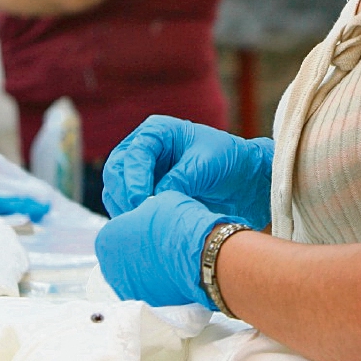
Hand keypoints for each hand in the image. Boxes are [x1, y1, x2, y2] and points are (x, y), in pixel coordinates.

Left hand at [95, 190, 236, 307]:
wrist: (201, 256)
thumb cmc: (178, 224)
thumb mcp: (159, 202)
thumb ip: (145, 211)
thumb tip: (148, 216)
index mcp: (106, 240)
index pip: (116, 232)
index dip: (136, 228)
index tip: (151, 228)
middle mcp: (110, 268)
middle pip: (123, 257)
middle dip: (139, 251)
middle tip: (161, 244)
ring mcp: (127, 289)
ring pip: (136, 276)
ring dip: (148, 269)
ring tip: (170, 259)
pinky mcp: (147, 304)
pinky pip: (151, 290)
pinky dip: (160, 284)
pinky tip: (175, 273)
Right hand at [102, 115, 272, 227]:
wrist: (244, 180)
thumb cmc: (228, 161)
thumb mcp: (205, 165)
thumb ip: (178, 180)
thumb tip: (153, 201)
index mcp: (157, 132)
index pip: (133, 154)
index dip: (134, 178)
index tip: (141, 200)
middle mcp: (144, 149)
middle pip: (116, 171)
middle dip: (124, 194)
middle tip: (138, 215)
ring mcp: (142, 172)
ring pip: (116, 190)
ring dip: (123, 207)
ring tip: (141, 224)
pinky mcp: (146, 193)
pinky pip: (126, 205)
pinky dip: (130, 216)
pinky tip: (143, 228)